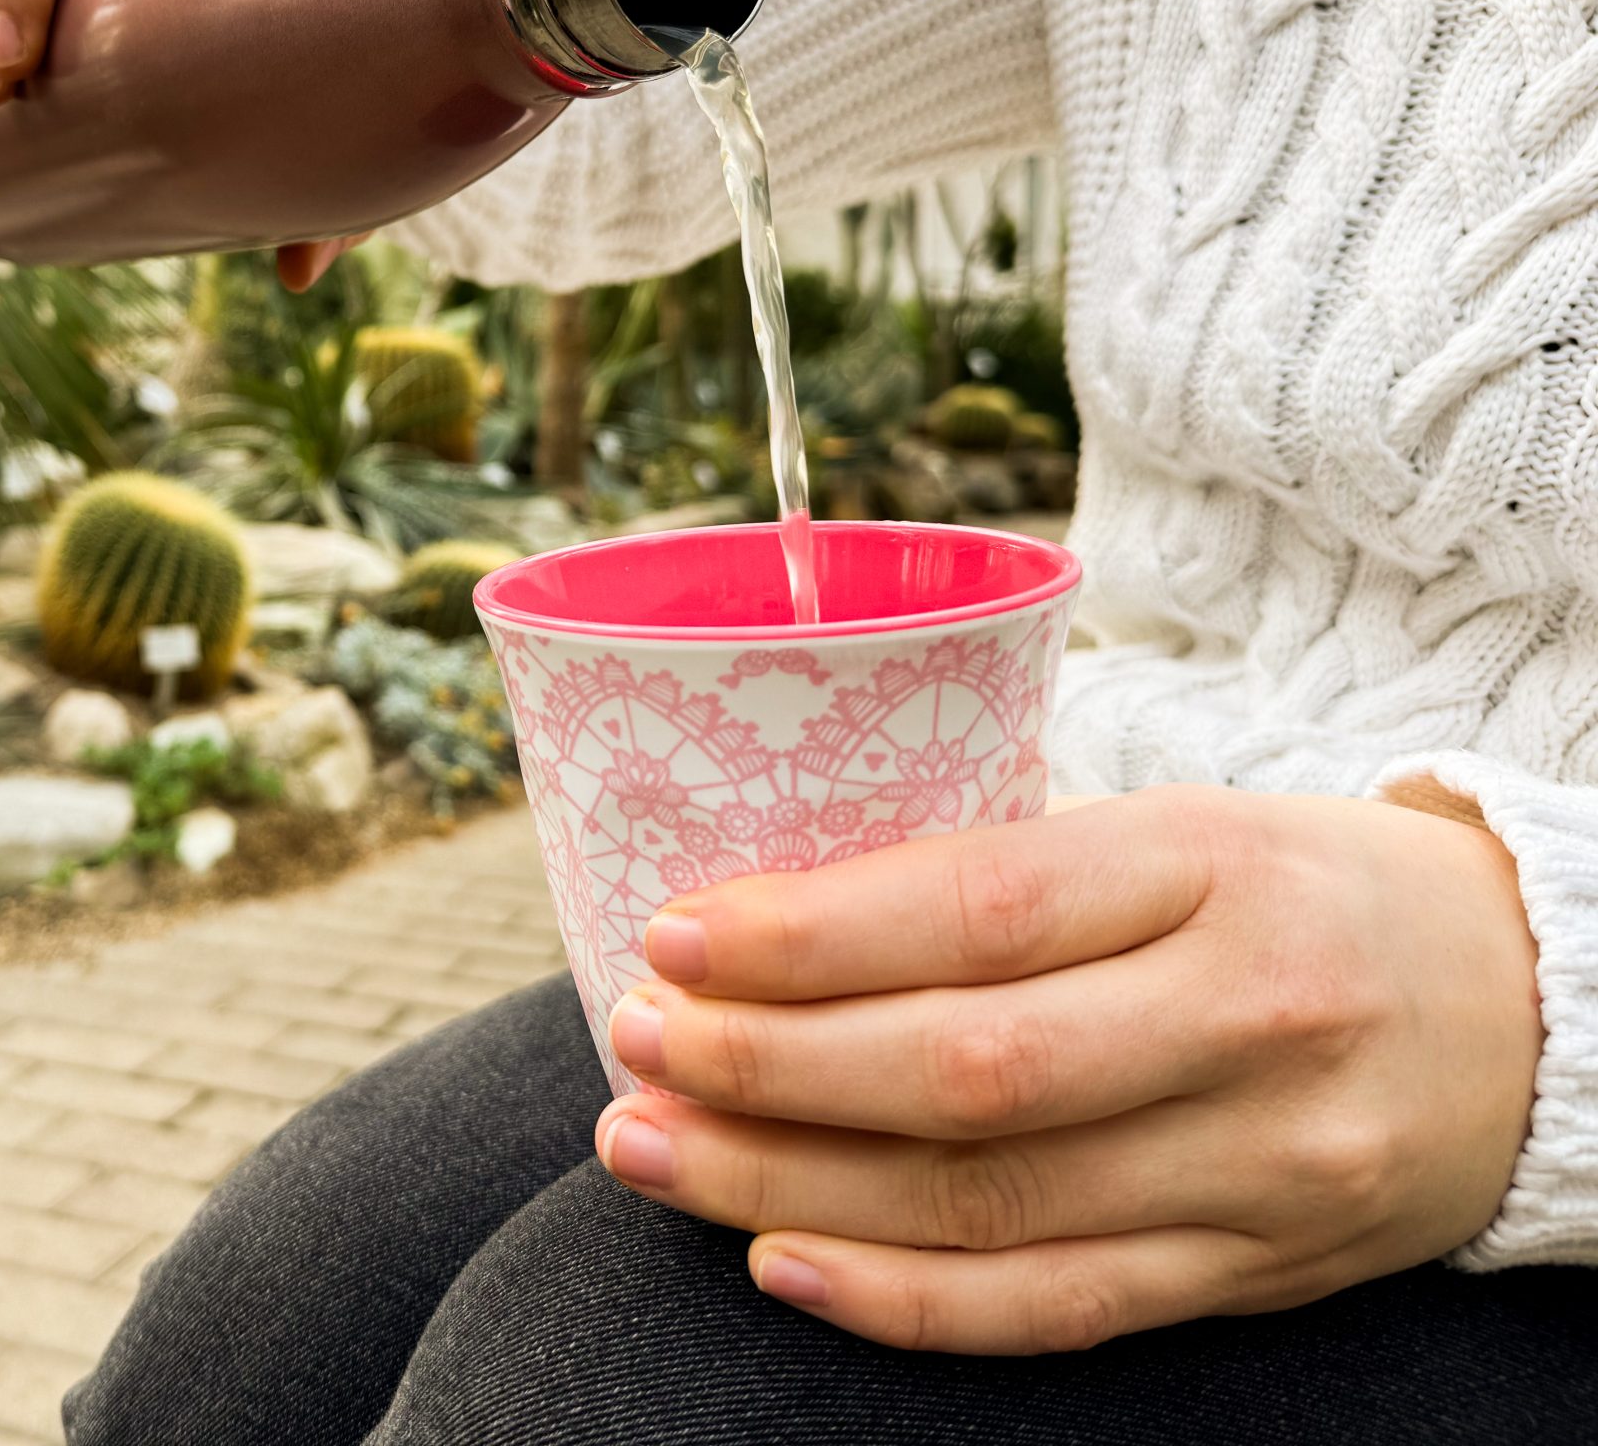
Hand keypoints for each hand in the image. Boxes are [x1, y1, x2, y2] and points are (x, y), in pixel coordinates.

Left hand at [594, 786, 1541, 1353]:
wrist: (1530, 1009)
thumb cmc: (1294, 891)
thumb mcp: (1175, 829)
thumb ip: (1005, 876)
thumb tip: (768, 919)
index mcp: (1211, 866)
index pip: (980, 907)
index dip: (808, 937)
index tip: (673, 938)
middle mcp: (1247, 1018)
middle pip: (968, 1071)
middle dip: (767, 1068)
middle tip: (632, 1048)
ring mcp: (1262, 1165)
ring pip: (992, 1204)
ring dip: (791, 1189)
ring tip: (651, 1151)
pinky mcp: (1260, 1272)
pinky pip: (1062, 1310)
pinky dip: (907, 1301)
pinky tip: (781, 1266)